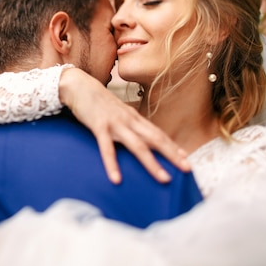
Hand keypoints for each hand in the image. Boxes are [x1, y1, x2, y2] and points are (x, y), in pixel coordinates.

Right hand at [58, 68, 190, 183]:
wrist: (78, 85)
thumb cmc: (96, 101)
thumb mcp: (115, 112)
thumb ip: (126, 124)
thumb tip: (135, 136)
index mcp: (133, 117)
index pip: (157, 133)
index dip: (172, 146)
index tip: (185, 159)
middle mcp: (129, 120)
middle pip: (155, 139)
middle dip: (172, 155)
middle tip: (187, 170)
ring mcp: (115, 123)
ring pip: (138, 146)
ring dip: (152, 163)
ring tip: (164, 179)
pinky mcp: (99, 127)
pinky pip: (107, 149)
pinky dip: (112, 164)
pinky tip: (116, 180)